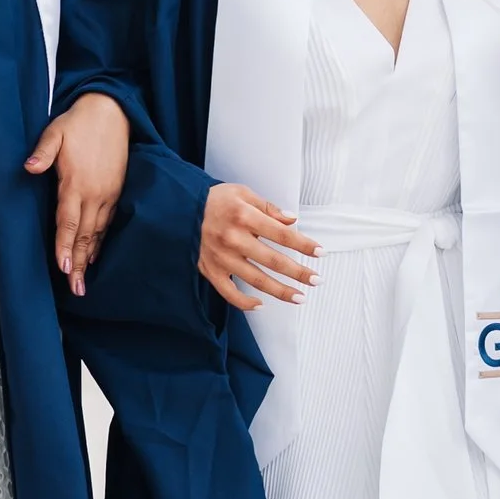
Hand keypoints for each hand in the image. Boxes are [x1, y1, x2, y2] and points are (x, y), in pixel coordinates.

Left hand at [25, 90, 132, 295]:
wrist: (113, 111)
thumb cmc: (79, 122)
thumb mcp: (55, 132)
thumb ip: (42, 152)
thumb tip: (28, 167)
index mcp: (76, 182)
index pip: (68, 221)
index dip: (65, 245)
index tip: (63, 267)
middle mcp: (94, 193)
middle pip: (84, 235)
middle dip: (78, 263)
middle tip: (75, 288)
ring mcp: (108, 194)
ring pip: (97, 233)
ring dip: (89, 257)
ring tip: (83, 280)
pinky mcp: (116, 191)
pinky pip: (107, 222)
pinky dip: (100, 241)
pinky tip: (95, 253)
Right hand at [200, 182, 318, 310]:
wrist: (179, 209)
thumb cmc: (216, 199)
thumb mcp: (243, 193)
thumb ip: (268, 208)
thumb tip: (293, 219)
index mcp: (244, 216)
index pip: (282, 234)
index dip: (303, 244)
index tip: (320, 252)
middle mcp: (234, 239)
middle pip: (273, 261)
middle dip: (298, 272)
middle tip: (317, 280)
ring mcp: (221, 258)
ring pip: (256, 280)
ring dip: (280, 291)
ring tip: (300, 298)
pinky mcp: (210, 271)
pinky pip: (229, 293)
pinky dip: (245, 303)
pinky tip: (262, 305)